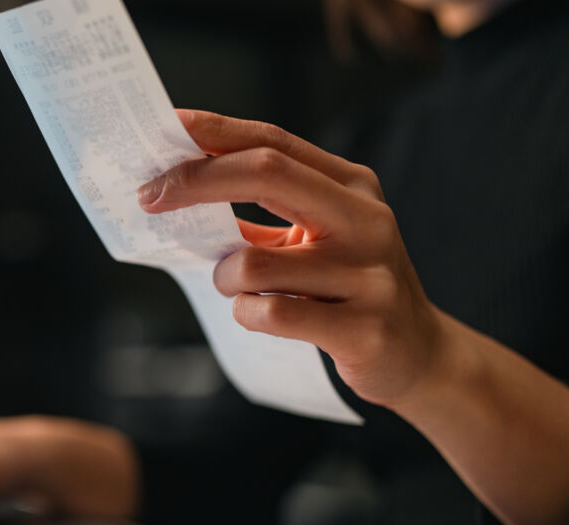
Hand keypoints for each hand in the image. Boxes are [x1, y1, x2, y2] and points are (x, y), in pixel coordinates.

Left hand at [138, 109, 446, 406]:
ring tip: (233, 287)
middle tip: (150, 196)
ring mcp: (369, 275)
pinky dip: (245, 313)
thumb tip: (181, 187)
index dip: (217, 131)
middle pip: (265, 172)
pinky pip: (270, 313)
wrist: (418, 354)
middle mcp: (366, 220)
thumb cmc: (349, 288)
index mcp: (352, 187)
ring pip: (252, 261)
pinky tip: (256, 314)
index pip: (275, 142)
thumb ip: (266, 210)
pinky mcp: (363, 329)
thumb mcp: (319, 237)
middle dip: (195, 180)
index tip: (168, 126)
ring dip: (223, 276)